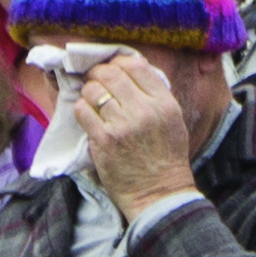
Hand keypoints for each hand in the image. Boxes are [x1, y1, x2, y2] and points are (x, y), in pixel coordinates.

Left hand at [73, 51, 195, 201]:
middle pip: (111, 73)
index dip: (119, 62)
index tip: (113, 69)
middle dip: (98, 73)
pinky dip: (82, 109)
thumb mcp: (173, 121)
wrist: (159, 193)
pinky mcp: (103, 140)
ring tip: (92, 100)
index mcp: (164, 103)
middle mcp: (144, 110)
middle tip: (96, 81)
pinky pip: (82, 110)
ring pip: (93, 90)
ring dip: (89, 92)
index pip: (136, 65)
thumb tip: (130, 70)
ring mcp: (122, 125)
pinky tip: (89, 116)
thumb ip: (156, 95)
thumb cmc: (166, 158)